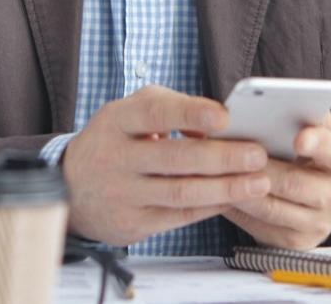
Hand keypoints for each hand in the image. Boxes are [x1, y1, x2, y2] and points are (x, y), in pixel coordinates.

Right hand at [61, 85, 270, 245]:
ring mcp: (123, 194)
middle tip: (257, 154)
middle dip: (221, 157)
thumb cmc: (115, 140)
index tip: (224, 116)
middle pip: (174, 158)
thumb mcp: (131, 111)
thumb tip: (216, 122)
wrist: (70, 188)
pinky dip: (211, 206)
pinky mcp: (132, 224)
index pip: (154, 113)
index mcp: (117, 121)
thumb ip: (173, 107)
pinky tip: (235, 197)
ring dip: (226, 187)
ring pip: (181, 192)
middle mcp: (116, 157)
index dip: (190, 114)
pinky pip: (179, 216)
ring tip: (259, 181)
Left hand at [222, 114, 330, 249]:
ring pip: (272, 208)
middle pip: (295, 183)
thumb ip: (301, 114)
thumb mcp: (314, 131)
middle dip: (260, 167)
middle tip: (231, 153)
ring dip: (240, 189)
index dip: (317, 143)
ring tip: (216, 171)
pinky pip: (260, 228)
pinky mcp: (297, 243)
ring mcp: (319, 224)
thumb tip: (275, 101)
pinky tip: (220, 193)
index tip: (298, 137)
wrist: (322, 196)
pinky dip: (237, 210)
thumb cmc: (310, 155)